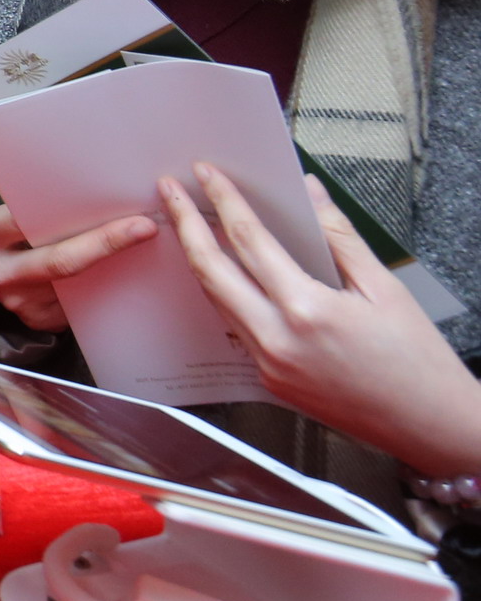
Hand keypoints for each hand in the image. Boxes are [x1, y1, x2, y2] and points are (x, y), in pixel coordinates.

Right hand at [0, 196, 154, 333]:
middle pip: (60, 260)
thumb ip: (26, 203)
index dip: (70, 211)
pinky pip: (79, 301)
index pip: (28, 221)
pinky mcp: (37, 320)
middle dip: (106, 242)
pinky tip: (118, 270)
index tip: (111, 204)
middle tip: (144, 228)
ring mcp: (18, 302)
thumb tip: (88, 189)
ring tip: (138, 244)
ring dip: (111, 265)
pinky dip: (101, 284)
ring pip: (76, 283)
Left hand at [164, 166, 480, 477]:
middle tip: (169, 192)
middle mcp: (278, 340)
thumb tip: (311, 193)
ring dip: (198, 259)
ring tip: (188, 224)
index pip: (248, 240)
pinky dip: (223, 293)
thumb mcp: (384, 288)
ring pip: (216, 300)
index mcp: (307, 310)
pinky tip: (223, 273)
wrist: (431, 426)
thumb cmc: (418, 363)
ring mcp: (268, 364)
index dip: (222, 200)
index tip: (205, 174)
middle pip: (210, 270)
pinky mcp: (270, 381)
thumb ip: (339, 235)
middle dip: (185, 224)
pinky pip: (234, 327)